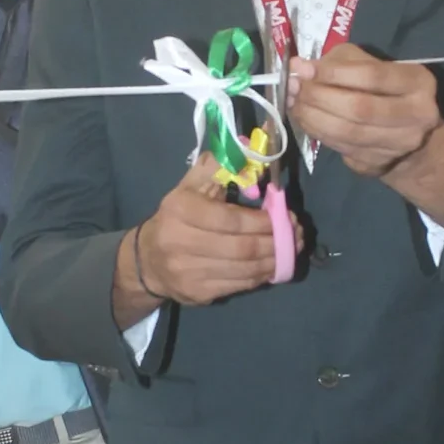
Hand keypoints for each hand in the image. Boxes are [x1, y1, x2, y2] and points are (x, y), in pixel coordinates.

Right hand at [125, 158, 292, 311]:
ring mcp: (188, 272)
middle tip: (296, 234)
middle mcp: (180, 243)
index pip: (230, 220)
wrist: (147, 261)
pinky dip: (261, 276)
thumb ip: (217, 167)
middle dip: (276, 242)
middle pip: (241, 248)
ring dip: (274, 260)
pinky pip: (239, 285)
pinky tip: (273, 266)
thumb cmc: (177, 217)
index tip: (284, 217)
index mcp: (180, 210)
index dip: (262, 221)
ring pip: (243, 270)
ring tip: (291, 249)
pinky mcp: (198, 293)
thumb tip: (250, 149)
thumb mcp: (190, 186)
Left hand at [288, 45, 443, 186]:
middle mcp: (417, 115)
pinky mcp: (381, 163)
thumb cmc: (383, 89)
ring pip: (348, 132)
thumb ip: (337, 62)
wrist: (409, 134)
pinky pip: (341, 147)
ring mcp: (400, 144)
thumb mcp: (369, 63)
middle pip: (360, 108)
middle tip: (295, 88)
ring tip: (295, 103)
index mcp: (418, 81)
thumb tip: (298, 67)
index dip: (334, 73)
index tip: (305, 69)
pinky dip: (317, 132)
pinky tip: (306, 120)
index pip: (372, 76)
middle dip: (320, 97)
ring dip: (313, 117)